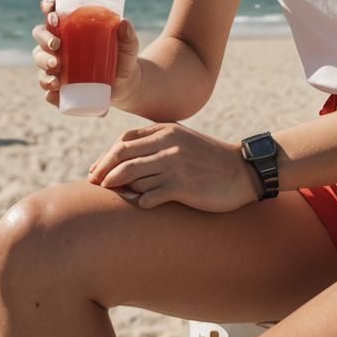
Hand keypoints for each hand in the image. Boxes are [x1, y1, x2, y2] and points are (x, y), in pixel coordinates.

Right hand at [31, 0, 140, 109]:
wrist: (125, 84)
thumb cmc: (123, 57)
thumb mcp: (128, 45)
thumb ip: (127, 34)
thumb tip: (123, 23)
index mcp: (73, 27)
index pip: (54, 12)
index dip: (48, 7)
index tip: (50, 10)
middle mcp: (59, 43)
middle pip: (40, 34)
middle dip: (44, 38)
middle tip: (56, 45)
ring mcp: (57, 65)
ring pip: (39, 59)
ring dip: (43, 61)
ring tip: (57, 67)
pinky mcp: (59, 86)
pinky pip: (46, 88)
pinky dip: (48, 89)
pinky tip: (55, 91)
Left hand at [87, 122, 262, 211]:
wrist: (242, 171)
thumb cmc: (210, 159)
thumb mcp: (184, 140)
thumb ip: (159, 142)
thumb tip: (126, 157)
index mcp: (167, 130)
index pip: (125, 139)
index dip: (106, 155)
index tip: (97, 170)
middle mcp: (168, 144)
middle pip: (122, 155)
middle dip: (103, 170)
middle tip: (94, 184)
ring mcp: (174, 165)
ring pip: (132, 175)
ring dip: (117, 187)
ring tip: (111, 196)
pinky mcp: (182, 186)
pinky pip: (149, 196)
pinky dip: (138, 202)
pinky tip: (138, 205)